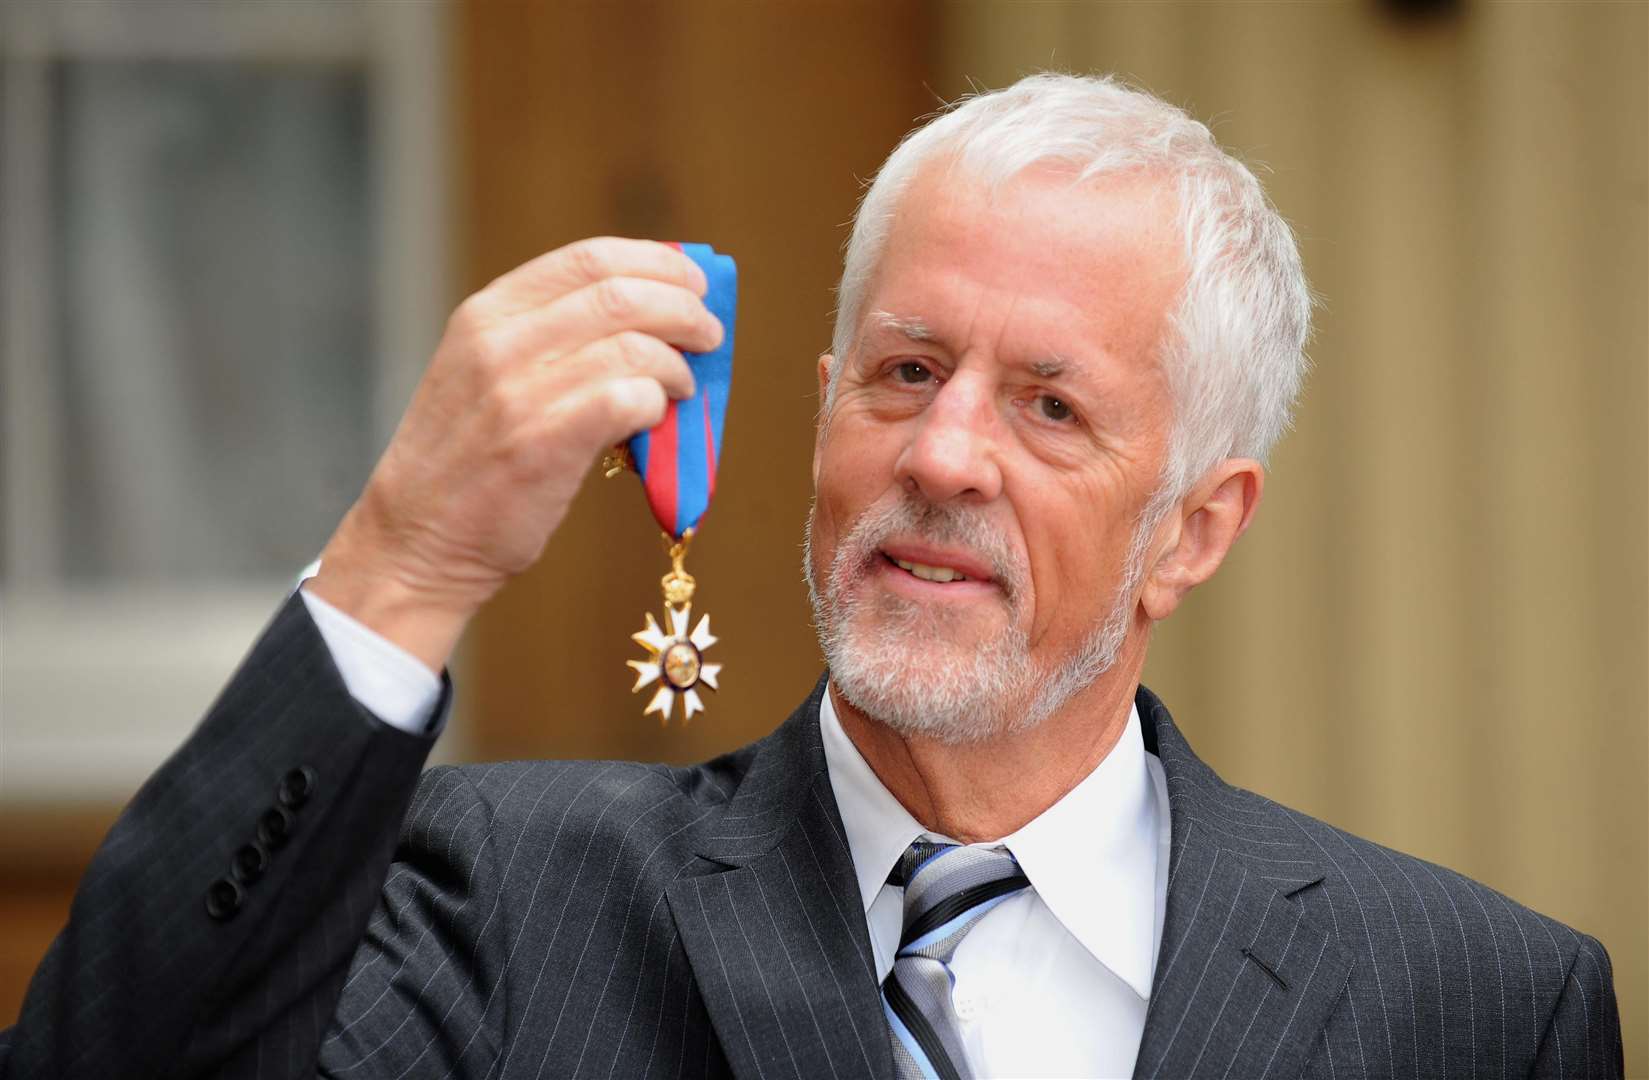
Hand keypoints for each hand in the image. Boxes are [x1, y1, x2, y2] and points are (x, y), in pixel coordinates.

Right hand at [308, 237, 721, 672]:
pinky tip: (657, 417)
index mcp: (486, 314)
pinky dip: (656, 402)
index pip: (588, 258)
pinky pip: (626, 399)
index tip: (691, 281)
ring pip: (632, 346)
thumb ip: (549, 340)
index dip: (655, 262)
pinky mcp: (541, 444)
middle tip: (707, 333)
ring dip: (675, 364)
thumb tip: (653, 319)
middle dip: (682, 309)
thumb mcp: (485, 375)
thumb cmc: (467, 462)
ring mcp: (517, 392)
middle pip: (619, 294)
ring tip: (683, 388)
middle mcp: (498, 342)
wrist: (416, 541)